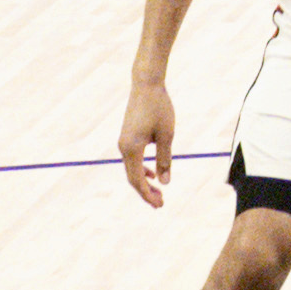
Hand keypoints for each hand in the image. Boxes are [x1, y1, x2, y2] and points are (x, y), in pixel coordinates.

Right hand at [119, 81, 176, 207]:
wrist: (146, 85)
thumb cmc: (160, 108)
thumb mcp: (167, 134)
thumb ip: (165, 158)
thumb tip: (166, 182)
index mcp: (132, 149)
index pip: (137, 180)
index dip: (148, 194)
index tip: (160, 204)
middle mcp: (123, 148)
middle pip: (133, 177)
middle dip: (146, 191)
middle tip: (160, 204)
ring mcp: (123, 142)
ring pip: (132, 169)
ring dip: (144, 181)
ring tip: (158, 192)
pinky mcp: (127, 137)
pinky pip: (132, 159)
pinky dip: (142, 169)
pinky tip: (153, 173)